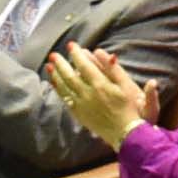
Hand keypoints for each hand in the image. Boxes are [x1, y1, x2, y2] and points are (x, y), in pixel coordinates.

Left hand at [39, 39, 153, 141]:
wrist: (124, 132)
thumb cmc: (128, 106)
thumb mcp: (126, 84)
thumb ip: (113, 68)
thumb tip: (99, 52)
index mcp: (100, 84)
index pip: (84, 66)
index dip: (77, 55)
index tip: (71, 46)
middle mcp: (88, 94)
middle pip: (70, 76)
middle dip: (61, 64)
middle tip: (54, 54)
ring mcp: (81, 105)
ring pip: (65, 87)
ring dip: (56, 76)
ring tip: (49, 66)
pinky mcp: (79, 114)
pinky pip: (65, 100)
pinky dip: (58, 90)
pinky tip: (54, 84)